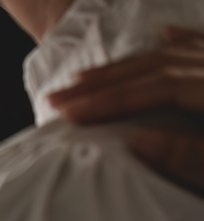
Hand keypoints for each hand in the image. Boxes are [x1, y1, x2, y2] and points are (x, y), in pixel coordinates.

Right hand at [50, 26, 203, 193]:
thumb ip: (189, 156)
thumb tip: (137, 142)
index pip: (157, 87)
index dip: (110, 99)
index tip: (69, 113)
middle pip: (158, 66)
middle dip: (105, 81)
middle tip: (59, 96)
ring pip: (174, 54)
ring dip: (128, 66)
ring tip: (85, 78)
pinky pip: (203, 44)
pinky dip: (179, 40)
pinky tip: (161, 36)